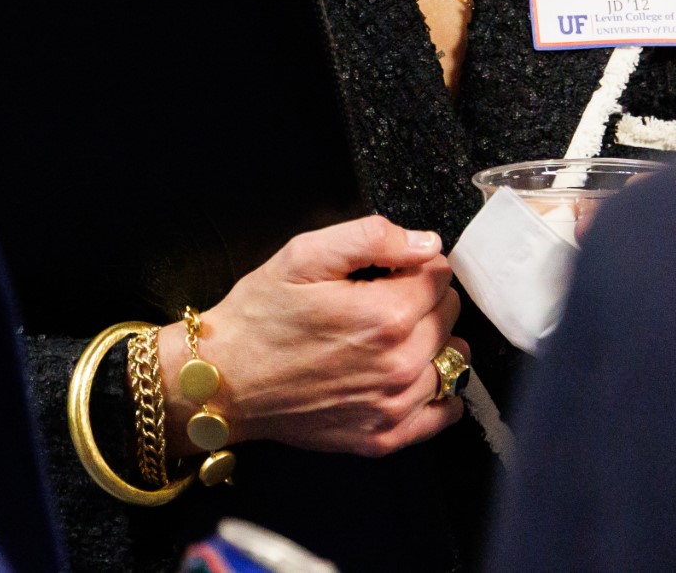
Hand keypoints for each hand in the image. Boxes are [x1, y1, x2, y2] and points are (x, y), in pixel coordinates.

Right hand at [157, 215, 467, 458]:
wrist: (224, 381)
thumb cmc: (260, 316)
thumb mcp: (304, 255)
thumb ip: (372, 238)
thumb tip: (427, 242)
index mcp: (386, 315)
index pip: (441, 275)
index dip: (416, 263)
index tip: (389, 270)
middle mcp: (400, 364)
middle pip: (449, 316)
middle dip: (424, 299)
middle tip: (382, 300)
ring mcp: (395, 406)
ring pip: (451, 360)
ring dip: (430, 343)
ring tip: (389, 338)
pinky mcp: (385, 437)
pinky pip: (443, 412)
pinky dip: (438, 392)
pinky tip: (411, 377)